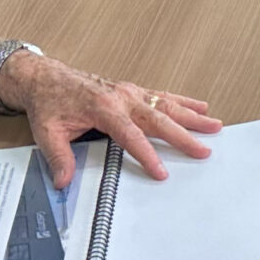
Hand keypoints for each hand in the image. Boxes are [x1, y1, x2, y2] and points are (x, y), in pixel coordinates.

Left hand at [0, 49, 221, 184]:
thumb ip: (58, 157)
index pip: (131, 135)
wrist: (45, 77)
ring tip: (214, 125)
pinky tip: (200, 107)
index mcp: (103, 108)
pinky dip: (183, 101)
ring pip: (167, 104)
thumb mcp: (47, 131)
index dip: (147, 155)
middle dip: (183, 136)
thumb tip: (64, 182)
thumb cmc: (49, 102)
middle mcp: (121, 97)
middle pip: (158, 119)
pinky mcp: (131, 90)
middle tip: (204, 149)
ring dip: (192, 115)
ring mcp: (129, 92)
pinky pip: (162, 95)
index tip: (161, 172)